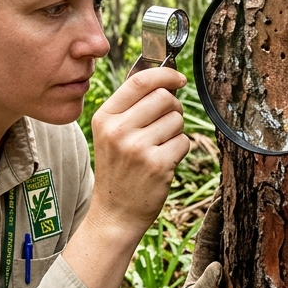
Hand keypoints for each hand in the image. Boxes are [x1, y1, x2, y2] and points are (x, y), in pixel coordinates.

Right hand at [87, 67, 189, 238]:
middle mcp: (118, 130)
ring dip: (176, 131)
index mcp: (104, 117)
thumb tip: (166, 79)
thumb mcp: (110, 134)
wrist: (114, 213)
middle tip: (166, 123)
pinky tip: (163, 162)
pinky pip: (183, 142)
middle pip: (164, 97)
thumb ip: (131, 106)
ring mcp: (138, 148)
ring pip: (177, 119)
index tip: (178, 79)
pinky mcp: (157, 165)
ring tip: (159, 147)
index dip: (165, 74)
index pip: (140, 81)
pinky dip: (179, 150)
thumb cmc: (118, 170)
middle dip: (173, 107)